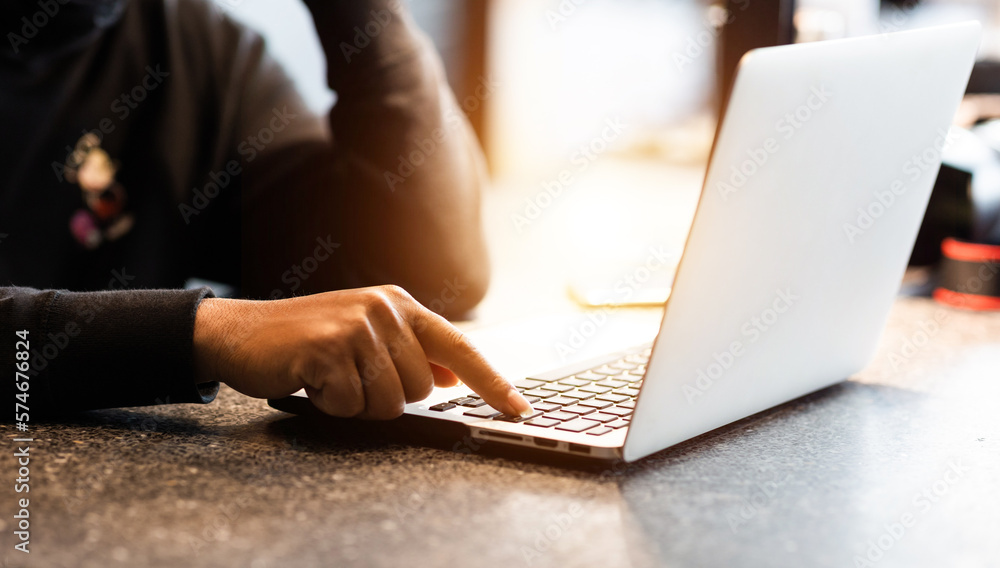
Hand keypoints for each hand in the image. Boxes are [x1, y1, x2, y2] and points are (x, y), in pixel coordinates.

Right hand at [193, 285, 533, 418]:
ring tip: (331, 378)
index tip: (520, 410)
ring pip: (390, 401)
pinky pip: (352, 405)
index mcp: (400, 304)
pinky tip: (312, 380)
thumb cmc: (307, 341)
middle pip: (421, 388)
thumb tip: (453, 376)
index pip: (460, 347)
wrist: (242, 332)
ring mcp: (357, 325)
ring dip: (358, 404)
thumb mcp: (366, 338)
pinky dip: (331, 405)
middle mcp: (385, 308)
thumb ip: (412, 353)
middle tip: (351, 378)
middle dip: (386, 398)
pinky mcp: (329, 347)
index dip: (492, 383)